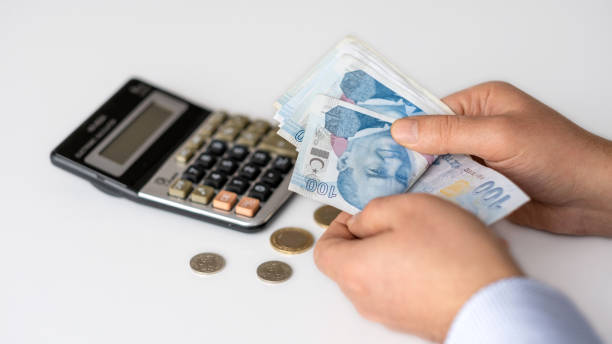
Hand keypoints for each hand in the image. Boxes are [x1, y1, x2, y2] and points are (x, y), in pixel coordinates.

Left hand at [314, 194, 520, 341]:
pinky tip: (439, 256)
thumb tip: (363, 220)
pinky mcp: (413, 320)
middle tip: (397, 218)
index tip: (360, 213)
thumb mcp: (408, 208)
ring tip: (425, 235)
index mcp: (353, 270)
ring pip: (377, 275)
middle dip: (369, 236)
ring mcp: (389, 314)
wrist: (494, 304)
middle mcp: (365, 298)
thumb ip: (373, 210)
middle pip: (350, 263)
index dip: (337, 226)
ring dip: (393, 252)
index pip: (323, 250)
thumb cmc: (453, 257)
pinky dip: (410, 271)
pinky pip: (400, 289)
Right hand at [391, 82, 611, 235]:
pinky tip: (418, 205)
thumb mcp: (498, 135)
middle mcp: (478, 129)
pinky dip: (439, 197)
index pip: (431, 111)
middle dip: (407, 157)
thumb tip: (402, 130)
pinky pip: (452, 189)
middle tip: (374, 171)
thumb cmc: (558, 155)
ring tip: (387, 190)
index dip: (403, 127)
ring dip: (422, 180)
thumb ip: (448, 133)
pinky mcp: (484, 186)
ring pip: (438, 168)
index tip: (371, 141)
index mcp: (482, 103)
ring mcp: (480, 159)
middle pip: (431, 142)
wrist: (592, 198)